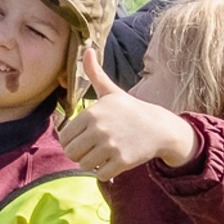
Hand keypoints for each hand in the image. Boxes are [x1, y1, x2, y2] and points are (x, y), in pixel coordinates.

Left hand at [59, 49, 197, 178]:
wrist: (159, 128)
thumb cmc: (130, 110)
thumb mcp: (112, 92)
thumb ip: (95, 74)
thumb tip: (87, 49)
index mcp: (92, 113)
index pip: (64, 137)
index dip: (72, 141)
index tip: (86, 138)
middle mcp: (99, 129)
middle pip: (71, 153)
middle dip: (80, 154)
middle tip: (94, 148)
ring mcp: (111, 146)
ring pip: (84, 165)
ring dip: (92, 163)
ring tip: (104, 154)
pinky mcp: (121, 161)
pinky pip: (100, 174)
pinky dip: (105, 172)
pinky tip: (114, 161)